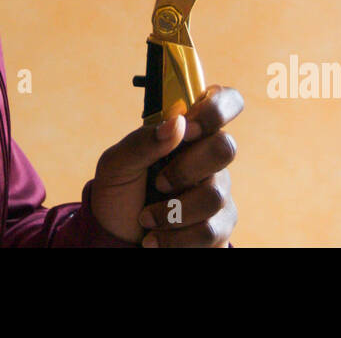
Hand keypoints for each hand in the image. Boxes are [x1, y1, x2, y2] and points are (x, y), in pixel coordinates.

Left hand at [86, 85, 242, 246]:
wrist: (114, 236)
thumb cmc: (119, 191)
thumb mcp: (116, 164)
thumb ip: (143, 141)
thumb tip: (178, 122)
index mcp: (187, 131)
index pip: (224, 101)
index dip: (216, 108)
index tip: (188, 128)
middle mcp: (208, 158)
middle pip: (226, 147)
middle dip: (186, 169)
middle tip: (159, 182)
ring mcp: (218, 191)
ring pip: (214, 195)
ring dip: (172, 211)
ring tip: (146, 219)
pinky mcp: (219, 227)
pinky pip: (210, 230)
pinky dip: (175, 238)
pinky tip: (154, 239)